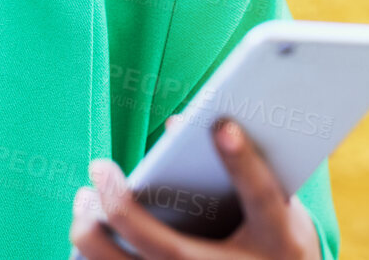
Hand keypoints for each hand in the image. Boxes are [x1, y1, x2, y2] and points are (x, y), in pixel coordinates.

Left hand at [69, 116, 322, 259]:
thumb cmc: (280, 242)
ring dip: (95, 235)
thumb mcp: (283, 208)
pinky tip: (85, 230)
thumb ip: (248, 168)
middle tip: (98, 166)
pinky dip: (95, 257)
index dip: (244, 164)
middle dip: (123, 208)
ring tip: (85, 197)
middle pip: (169, 250)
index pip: (262, 199)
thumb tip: (179, 122)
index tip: (222, 125)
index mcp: (279, 242)